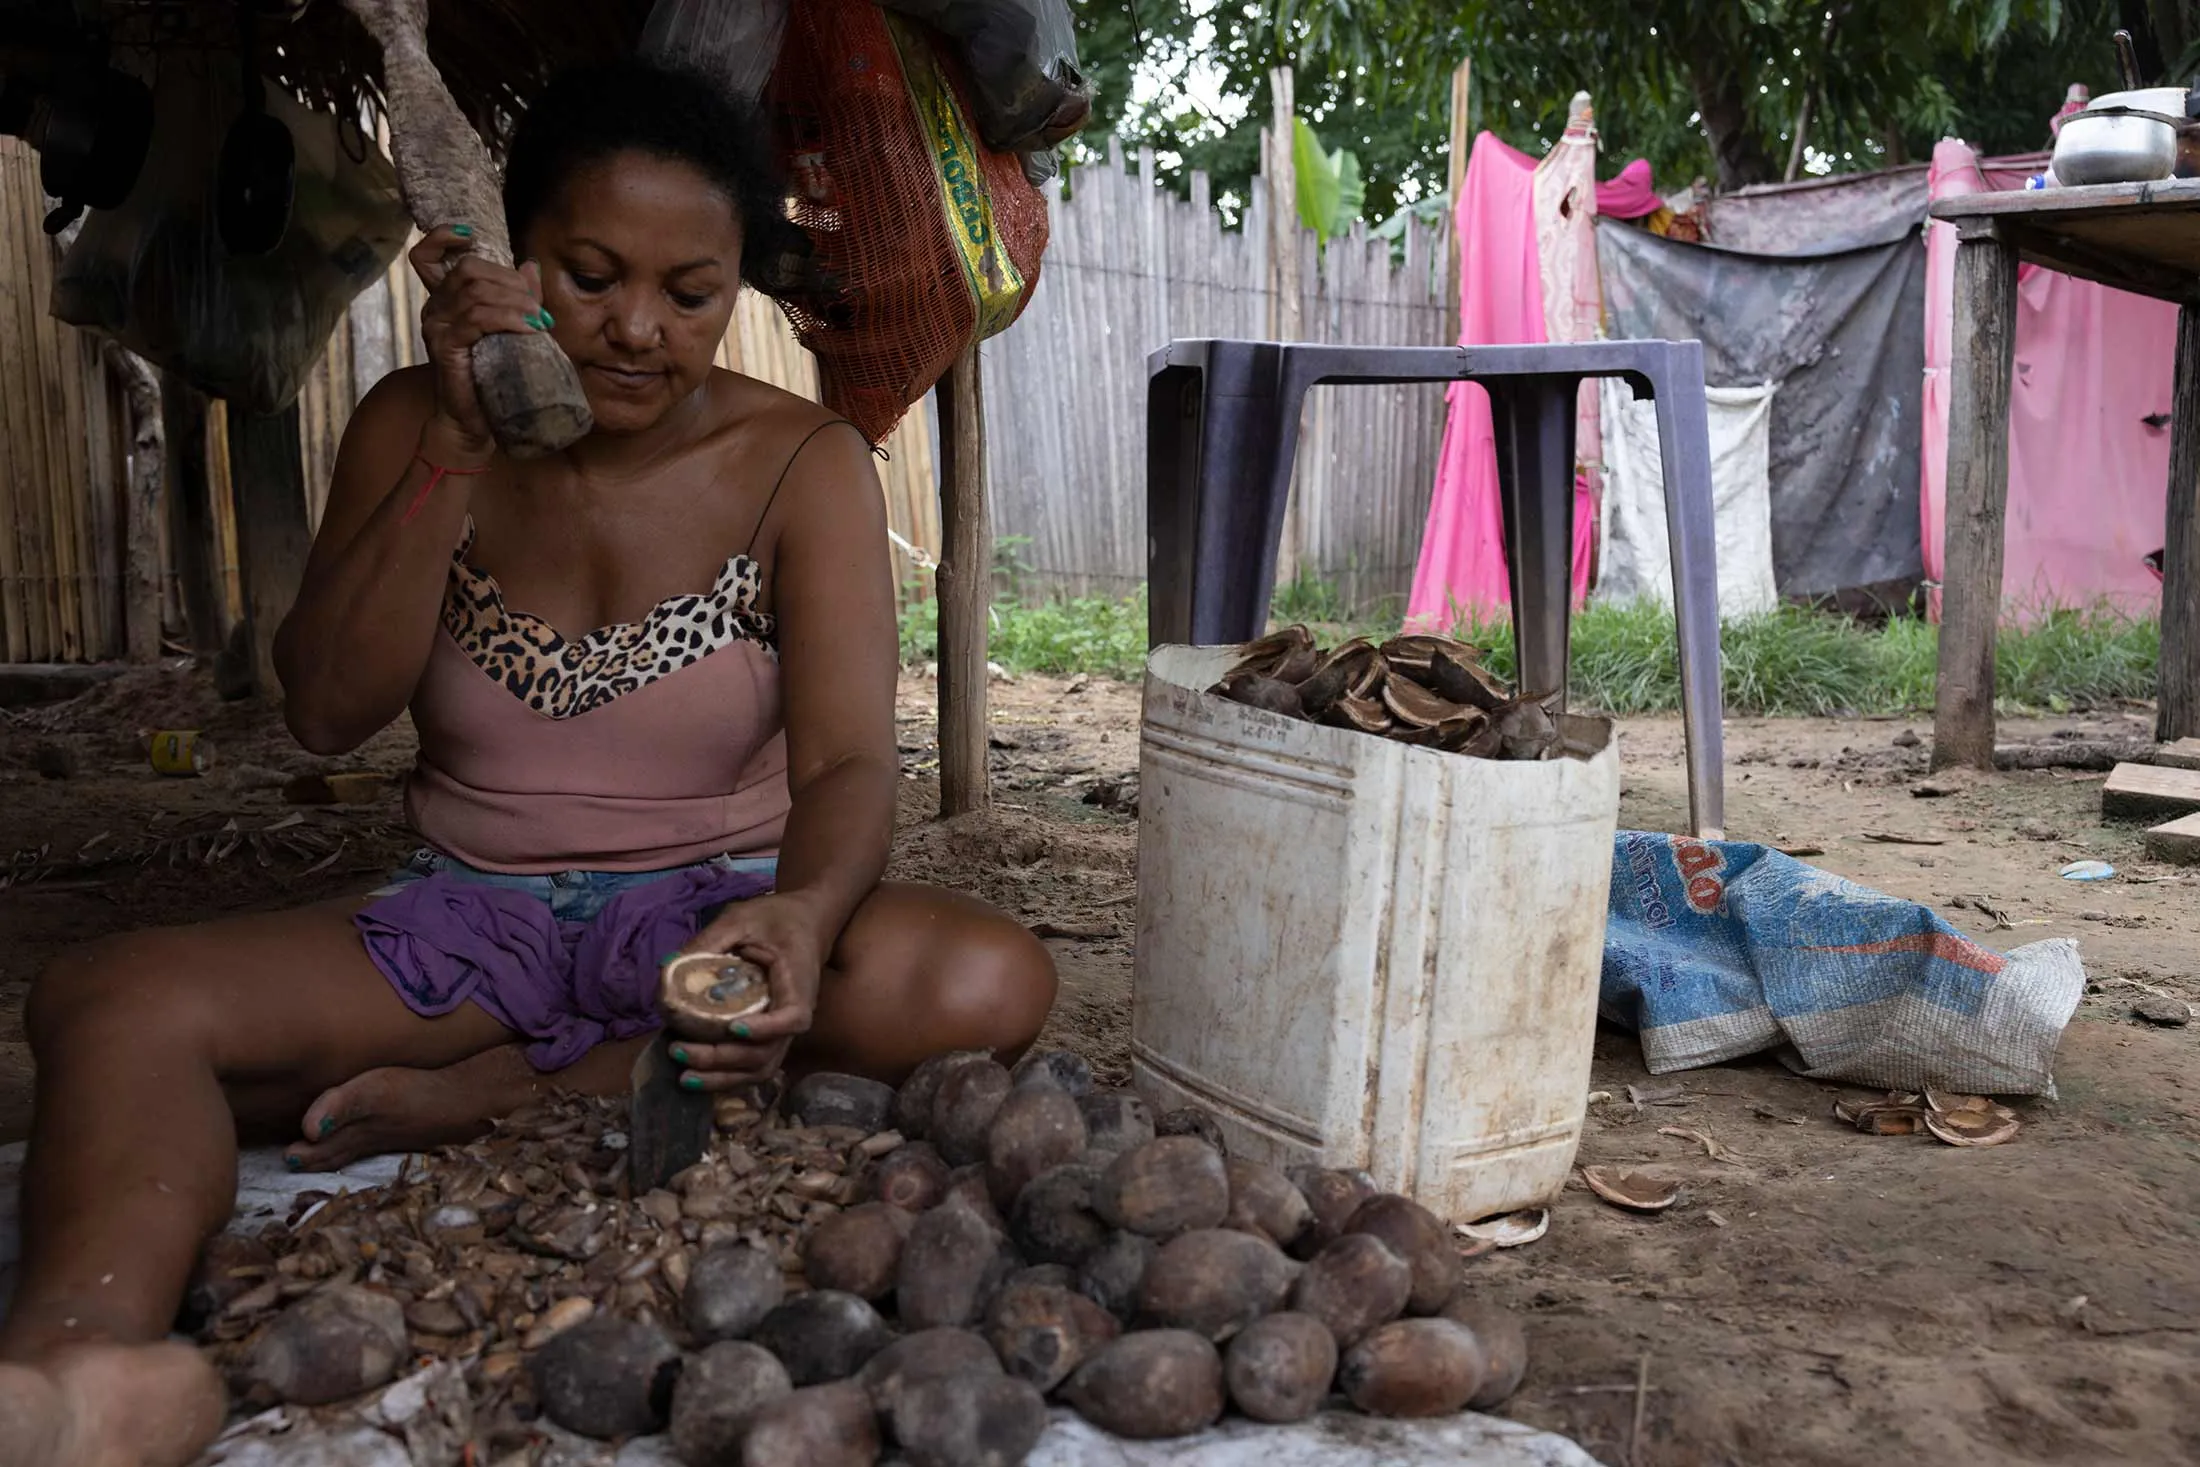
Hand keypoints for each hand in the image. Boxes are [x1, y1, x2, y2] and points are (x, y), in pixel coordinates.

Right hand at [410, 224, 547, 452]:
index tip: (472, 236)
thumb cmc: (493, 377)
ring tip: (540, 321)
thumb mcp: (511, 329)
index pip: (426, 255)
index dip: (443, 237)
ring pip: (476, 292)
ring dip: (516, 302)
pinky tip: (530, 329)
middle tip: (537, 307)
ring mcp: (436, 326)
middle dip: (510, 282)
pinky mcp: (444, 346)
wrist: (474, 423)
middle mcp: (434, 307)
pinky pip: (476, 319)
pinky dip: (509, 319)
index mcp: (445, 299)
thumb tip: (530, 266)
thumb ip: (518, 297)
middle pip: (469, 270)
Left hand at [662, 893, 833, 1089]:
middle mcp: (795, 1014)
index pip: (792, 1017)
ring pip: (759, 1068)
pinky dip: (726, 1078)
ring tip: (683, 1075)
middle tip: (679, 1049)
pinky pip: (752, 1066)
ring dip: (722, 1077)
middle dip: (722, 1059)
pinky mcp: (770, 1037)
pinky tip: (696, 1077)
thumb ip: (709, 941)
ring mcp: (783, 1031)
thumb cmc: (776, 918)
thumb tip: (666, 968)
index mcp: (797, 982)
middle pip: (766, 1053)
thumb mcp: (742, 918)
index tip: (734, 1028)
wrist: (806, 923)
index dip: (766, 1030)